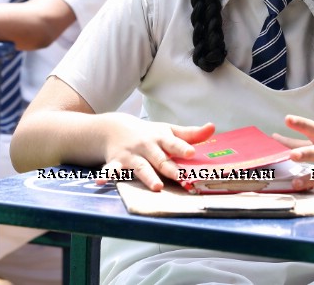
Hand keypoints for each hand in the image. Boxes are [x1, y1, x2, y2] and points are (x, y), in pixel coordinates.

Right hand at [99, 115, 214, 190]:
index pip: (174, 143)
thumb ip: (190, 134)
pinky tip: (100, 183)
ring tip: (156, 187)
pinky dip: (105, 176)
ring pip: (141, 167)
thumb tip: (213, 128)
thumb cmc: (148, 133)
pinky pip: (111, 170)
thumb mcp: (168, 130)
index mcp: (161, 138)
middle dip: (169, 168)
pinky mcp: (117, 162)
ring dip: (148, 177)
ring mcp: (132, 155)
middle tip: (181, 177)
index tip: (192, 153)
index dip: (183, 148)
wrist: (114, 127)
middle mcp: (147, 147)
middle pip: (160, 159)